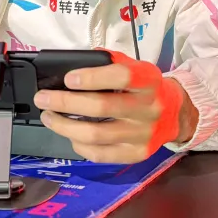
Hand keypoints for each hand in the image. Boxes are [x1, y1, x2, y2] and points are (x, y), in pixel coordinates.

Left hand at [33, 53, 197, 163]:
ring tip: (48, 116)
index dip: (92, 77)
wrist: (174, 113)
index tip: (68, 78)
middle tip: (43, 98)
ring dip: (65, 126)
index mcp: (148, 80)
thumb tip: (72, 64)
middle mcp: (149, 108)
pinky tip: (69, 134)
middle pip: (102, 107)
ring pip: (97, 134)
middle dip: (65, 102)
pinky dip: (79, 145)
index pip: (122, 76)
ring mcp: (143, 134)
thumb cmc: (144, 87)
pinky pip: (101, 154)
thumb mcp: (134, 66)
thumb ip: (108, 63)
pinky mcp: (137, 154)